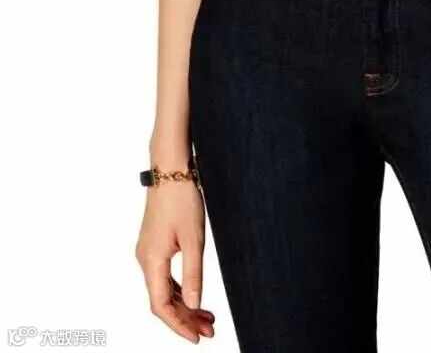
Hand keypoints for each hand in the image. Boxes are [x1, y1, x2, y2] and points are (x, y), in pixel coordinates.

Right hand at [135, 176, 214, 342]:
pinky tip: (193, 295)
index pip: (161, 306)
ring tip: (206, 317)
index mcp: (151, 261)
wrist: (171, 169)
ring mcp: (148, 252)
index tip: (197, 337)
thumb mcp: (194, 238)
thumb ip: (193, 273)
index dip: (178, 325)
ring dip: (183, 304)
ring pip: (163, 289)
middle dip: (184, 318)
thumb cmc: (182, 199)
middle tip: (209, 330)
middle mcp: (145, 259)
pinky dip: (178, 289)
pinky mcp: (154, 244)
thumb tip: (194, 303)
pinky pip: (163, 276)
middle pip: (162, 301)